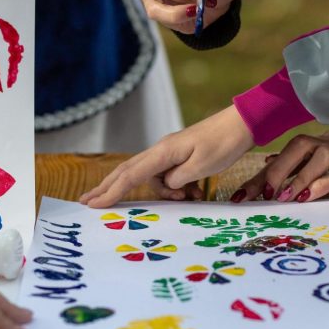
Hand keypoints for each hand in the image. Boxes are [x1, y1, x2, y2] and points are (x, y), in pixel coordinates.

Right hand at [80, 105, 253, 206]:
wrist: (241, 124)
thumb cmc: (224, 143)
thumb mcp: (201, 167)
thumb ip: (178, 180)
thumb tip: (165, 186)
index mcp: (163, 152)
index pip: (130, 175)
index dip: (111, 191)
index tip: (94, 204)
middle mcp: (161, 150)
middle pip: (128, 172)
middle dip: (108, 188)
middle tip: (87, 202)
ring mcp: (170, 152)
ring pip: (152, 177)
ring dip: (164, 193)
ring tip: (189, 197)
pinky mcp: (179, 155)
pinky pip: (168, 176)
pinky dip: (176, 188)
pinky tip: (194, 192)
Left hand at [232, 128, 328, 202]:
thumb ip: (304, 162)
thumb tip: (270, 163)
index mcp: (327, 142)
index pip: (290, 151)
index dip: (264, 172)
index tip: (242, 194)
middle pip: (301, 145)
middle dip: (275, 171)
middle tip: (258, 196)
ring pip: (320, 155)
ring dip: (297, 177)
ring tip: (281, 199)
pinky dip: (322, 184)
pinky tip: (308, 197)